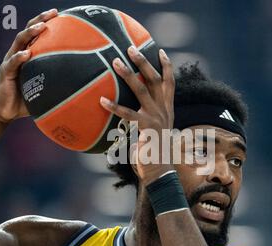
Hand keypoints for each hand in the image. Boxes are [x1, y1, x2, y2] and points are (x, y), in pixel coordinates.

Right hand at [0, 9, 57, 123]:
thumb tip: (82, 88)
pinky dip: (19, 57)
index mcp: (27, 55)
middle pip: (28, 32)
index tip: (59, 14)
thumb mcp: (44, 90)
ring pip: (19, 42)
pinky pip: (12, 63)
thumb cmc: (26, 100)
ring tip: (41, 27)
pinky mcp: (5, 73)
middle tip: (53, 13)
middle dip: (40, 20)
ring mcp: (10, 61)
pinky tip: (27, 54)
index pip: (36, 35)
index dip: (46, 23)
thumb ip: (58, 85)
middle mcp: (18, 54)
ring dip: (30, 33)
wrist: (5, 111)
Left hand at [99, 46, 174, 184]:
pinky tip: (101, 101)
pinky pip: (128, 114)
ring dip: (128, 74)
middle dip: (143, 61)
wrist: (159, 171)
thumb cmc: (153, 153)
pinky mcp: (146, 128)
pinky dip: (114, 106)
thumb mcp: (153, 132)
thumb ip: (146, 119)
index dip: (167, 66)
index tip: (160, 51)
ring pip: (142, 89)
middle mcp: (164, 110)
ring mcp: (156, 117)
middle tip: (130, 47)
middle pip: (155, 79)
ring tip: (114, 62)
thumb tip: (131, 114)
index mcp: (167, 109)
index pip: (170, 83)